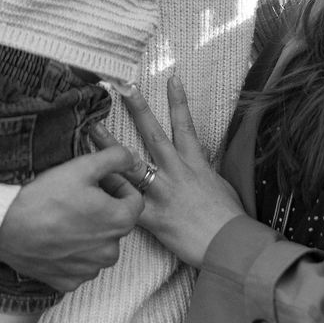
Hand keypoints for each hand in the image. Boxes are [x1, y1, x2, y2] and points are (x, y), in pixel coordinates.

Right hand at [0, 147, 143, 293]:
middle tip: (78, 195)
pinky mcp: (69, 282)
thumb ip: (115, 158)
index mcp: (119, 222)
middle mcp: (109, 252)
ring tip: (65, 216)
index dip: (119, 185)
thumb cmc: (44, 195)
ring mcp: (89, 270)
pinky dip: (73, 252)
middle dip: (104, 208)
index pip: (135, 200)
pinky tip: (55, 237)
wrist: (4, 226)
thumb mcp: (82, 166)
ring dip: (90, 231)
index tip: (99, 180)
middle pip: (117, 224)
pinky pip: (80, 265)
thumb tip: (131, 159)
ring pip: (99, 246)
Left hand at [91, 75, 245, 267]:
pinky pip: (126, 202)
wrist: (230, 243)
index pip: (185, 125)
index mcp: (195, 163)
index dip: (178, 101)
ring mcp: (162, 192)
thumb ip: (204, 173)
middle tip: (122, 88)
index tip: (171, 78)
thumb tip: (199, 169)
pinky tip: (93, 185)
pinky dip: (110, 195)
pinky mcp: (153, 216)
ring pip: (132, 163)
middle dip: (138, 110)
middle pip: (153, 134)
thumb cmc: (230, 218)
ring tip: (93, 128)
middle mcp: (176, 172)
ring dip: (110, 145)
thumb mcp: (220, 186)